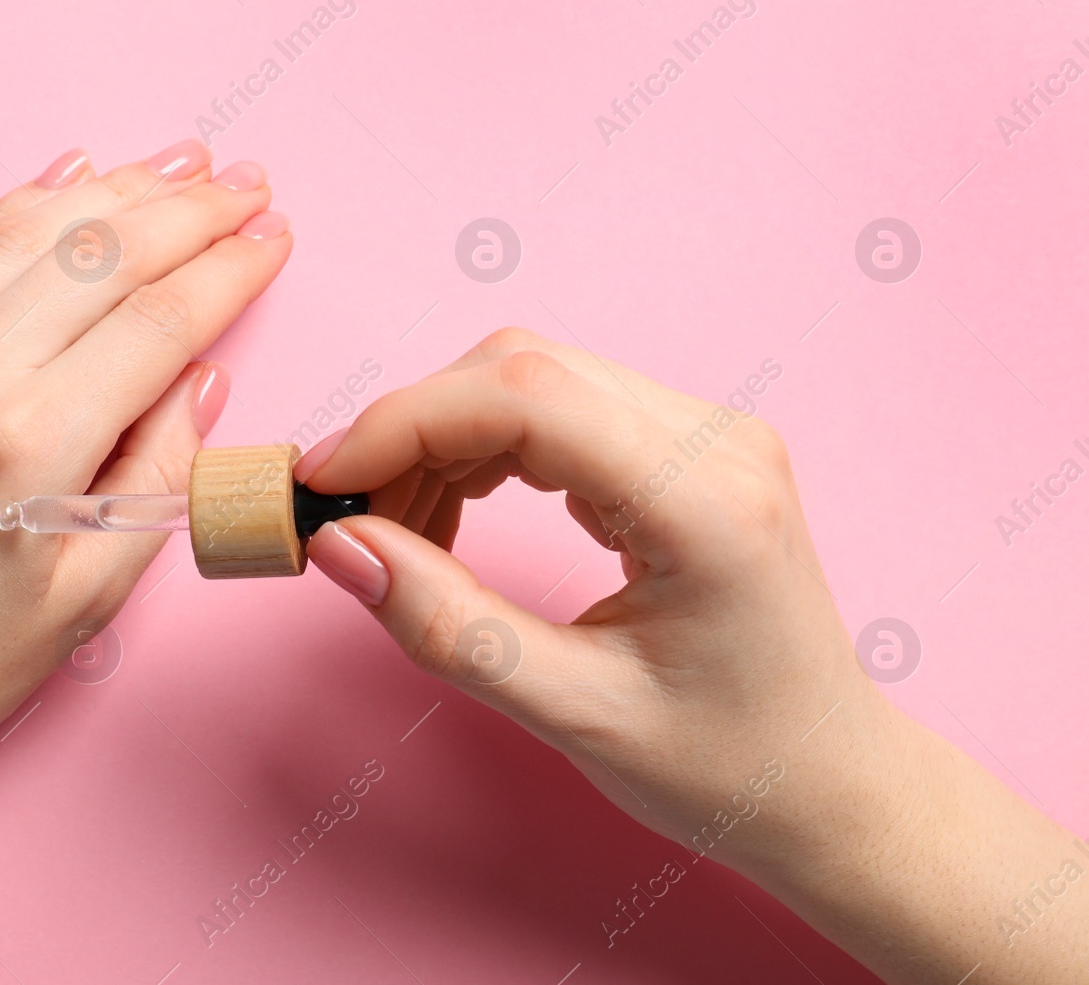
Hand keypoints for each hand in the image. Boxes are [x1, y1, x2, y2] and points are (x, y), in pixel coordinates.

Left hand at [0, 142, 289, 798]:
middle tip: (244, 181)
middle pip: (97, 256)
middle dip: (186, 209)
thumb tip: (199, 384)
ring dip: (110, 191)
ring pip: (20, 235)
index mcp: (28, 445)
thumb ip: (153, 482)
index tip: (274, 236)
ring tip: (176, 165)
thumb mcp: (79, 606)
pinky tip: (62, 177)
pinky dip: (12, 209)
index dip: (228, 270)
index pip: (157, 321)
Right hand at [295, 327, 1088, 983]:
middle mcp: (716, 441)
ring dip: (444, 441)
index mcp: (705, 502)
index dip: (405, 422)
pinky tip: (456, 518)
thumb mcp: (576, 716)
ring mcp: (708, 434)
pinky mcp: (688, 446)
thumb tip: (339, 545)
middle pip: (522, 369)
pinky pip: (559, 408)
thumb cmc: (727, 767)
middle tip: (352, 521)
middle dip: (414, 431)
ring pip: (532, 379)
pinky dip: (485, 452)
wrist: (829, 784)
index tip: (324, 481)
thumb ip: (449, 627)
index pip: (526, 395)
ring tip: (403, 536)